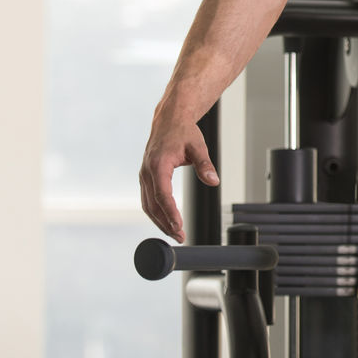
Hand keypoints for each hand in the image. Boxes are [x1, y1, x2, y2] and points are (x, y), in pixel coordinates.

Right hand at [139, 111, 218, 243]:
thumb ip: (205, 165)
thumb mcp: (198, 146)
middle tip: (180, 237)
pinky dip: (156, 213)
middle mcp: (147, 172)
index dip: (170, 213)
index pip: (163, 195)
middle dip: (165, 223)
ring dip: (160, 221)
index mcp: (158, 165)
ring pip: (148, 205)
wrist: (169, 120)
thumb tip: (214, 181)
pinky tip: (166, 221)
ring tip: (175, 234)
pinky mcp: (146, 177)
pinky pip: (148, 199)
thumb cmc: (184, 132)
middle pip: (153, 205)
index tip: (179, 227)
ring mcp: (144, 175)